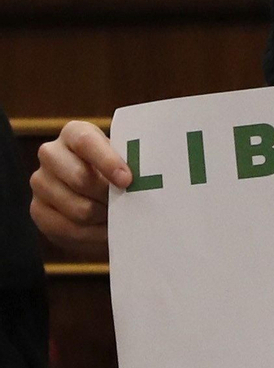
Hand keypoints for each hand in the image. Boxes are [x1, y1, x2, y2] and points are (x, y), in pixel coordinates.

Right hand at [30, 121, 128, 257]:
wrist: (93, 190)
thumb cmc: (114, 169)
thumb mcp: (120, 158)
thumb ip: (128, 163)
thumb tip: (142, 181)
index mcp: (73, 133)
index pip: (85, 142)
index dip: (107, 161)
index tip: (127, 180)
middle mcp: (51, 154)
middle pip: (80, 178)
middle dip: (107, 195)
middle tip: (126, 203)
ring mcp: (40, 182)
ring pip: (77, 208)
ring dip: (103, 217)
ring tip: (118, 217)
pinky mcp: (37, 209)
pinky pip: (67, 229)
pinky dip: (92, 234)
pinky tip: (105, 231)